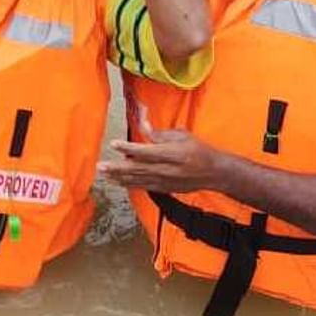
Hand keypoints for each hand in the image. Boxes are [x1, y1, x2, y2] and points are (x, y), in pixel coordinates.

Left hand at [98, 113, 223, 194]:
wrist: (214, 173)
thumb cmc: (199, 150)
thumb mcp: (183, 136)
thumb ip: (162, 134)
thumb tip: (145, 127)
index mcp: (171, 154)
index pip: (146, 151)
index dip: (128, 148)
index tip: (113, 144)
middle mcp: (166, 170)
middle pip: (138, 169)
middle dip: (117, 167)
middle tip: (100, 166)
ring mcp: (165, 181)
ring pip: (138, 180)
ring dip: (119, 177)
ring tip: (104, 175)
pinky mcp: (164, 188)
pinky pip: (144, 186)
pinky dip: (130, 184)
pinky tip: (118, 182)